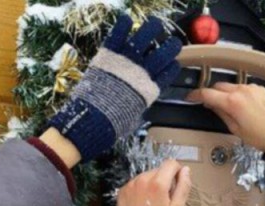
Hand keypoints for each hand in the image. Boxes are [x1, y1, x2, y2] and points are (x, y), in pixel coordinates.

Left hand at [47, 15, 182, 162]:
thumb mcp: (130, 120)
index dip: (171, 68)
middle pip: (161, 56)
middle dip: (169, 48)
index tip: (174, 63)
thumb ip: (135, 108)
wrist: (90, 121)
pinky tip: (127, 20)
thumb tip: (136, 108)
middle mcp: (140, 74)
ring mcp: (125, 63)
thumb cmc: (110, 126)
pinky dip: (122, 27)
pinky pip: (117, 37)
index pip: (166, 75)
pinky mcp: (108, 56)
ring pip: (143, 40)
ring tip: (155, 24)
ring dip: (151, 30)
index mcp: (148, 91)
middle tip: (172, 42)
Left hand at [116, 160, 191, 205]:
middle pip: (158, 170)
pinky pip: (136, 183)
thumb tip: (186, 172)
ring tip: (153, 202)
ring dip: (151, 184)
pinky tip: (143, 203)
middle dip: (164, 180)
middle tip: (164, 198)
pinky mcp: (123, 190)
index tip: (177, 180)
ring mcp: (131, 185)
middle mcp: (142, 181)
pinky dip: (140, 190)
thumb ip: (184, 186)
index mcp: (157, 184)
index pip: (171, 163)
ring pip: (146, 176)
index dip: (177, 171)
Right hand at [188, 83, 264, 154]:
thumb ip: (221, 114)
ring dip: (225, 93)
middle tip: (208, 104)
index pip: (207, 94)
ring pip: (231, 86)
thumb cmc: (261, 137)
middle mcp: (242, 90)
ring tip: (227, 108)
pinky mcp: (260, 88)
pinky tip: (241, 106)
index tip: (190, 97)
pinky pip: (243, 87)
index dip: (196, 95)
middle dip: (211, 94)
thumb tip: (212, 105)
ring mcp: (252, 87)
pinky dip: (238, 94)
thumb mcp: (235, 129)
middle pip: (218, 86)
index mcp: (233, 102)